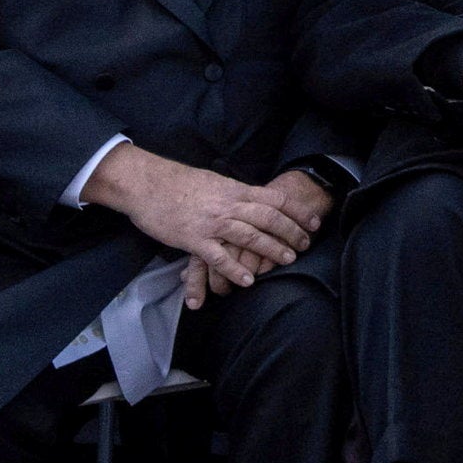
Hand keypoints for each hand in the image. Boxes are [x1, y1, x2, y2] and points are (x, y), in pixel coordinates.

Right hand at [86, 148, 325, 296]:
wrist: (148, 184)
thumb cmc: (179, 183)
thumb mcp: (215, 182)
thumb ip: (235, 193)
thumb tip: (252, 199)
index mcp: (236, 190)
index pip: (277, 199)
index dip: (298, 211)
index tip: (314, 221)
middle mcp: (230, 205)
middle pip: (270, 217)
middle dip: (292, 232)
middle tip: (306, 244)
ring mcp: (212, 223)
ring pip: (250, 236)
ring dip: (271, 249)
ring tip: (288, 260)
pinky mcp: (193, 239)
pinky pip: (219, 257)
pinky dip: (235, 269)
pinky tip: (248, 280)